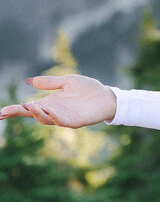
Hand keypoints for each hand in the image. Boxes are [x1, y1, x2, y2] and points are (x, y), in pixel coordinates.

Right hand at [0, 75, 116, 128]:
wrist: (107, 96)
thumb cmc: (88, 89)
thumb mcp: (67, 81)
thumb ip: (49, 82)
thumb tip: (29, 81)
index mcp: (50, 103)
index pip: (29, 108)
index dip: (15, 110)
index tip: (1, 112)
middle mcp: (54, 112)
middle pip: (33, 115)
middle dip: (20, 113)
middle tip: (5, 111)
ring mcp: (64, 117)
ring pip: (45, 119)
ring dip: (36, 113)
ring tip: (28, 104)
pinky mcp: (75, 121)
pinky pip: (62, 120)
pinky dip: (54, 116)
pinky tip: (48, 110)